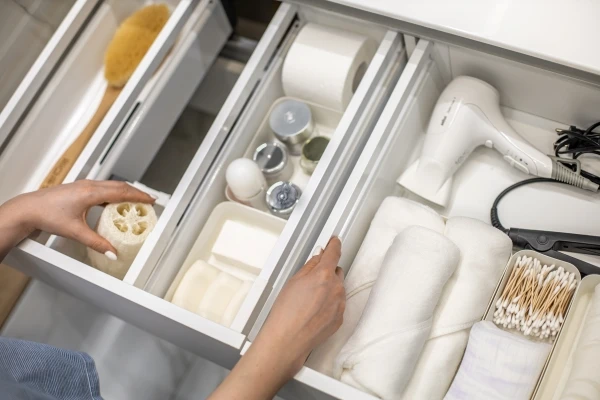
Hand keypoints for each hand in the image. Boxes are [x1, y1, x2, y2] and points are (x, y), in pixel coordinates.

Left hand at [1, 180, 154, 258]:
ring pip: (111, 185)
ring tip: (136, 201)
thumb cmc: (48, 215)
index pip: (122, 192)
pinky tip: (115, 202)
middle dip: (136, 193)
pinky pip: (103, 188)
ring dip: (125, 192)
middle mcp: (89, 186)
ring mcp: (84, 185)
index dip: (139, 196)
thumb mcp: (76, 232)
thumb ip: (97, 243)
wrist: (29, 209)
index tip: (151, 200)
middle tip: (149, 201)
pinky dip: (114, 193)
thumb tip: (112, 253)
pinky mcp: (80, 188)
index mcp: (91, 193)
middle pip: (120, 186)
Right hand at [208, 237, 344, 399]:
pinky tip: (314, 311)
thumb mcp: (293, 281)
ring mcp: (340, 304)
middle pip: (337, 272)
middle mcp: (336, 288)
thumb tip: (319, 257)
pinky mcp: (340, 318)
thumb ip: (310, 266)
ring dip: (328, 289)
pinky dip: (329, 303)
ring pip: (338, 288)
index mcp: (324, 275)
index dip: (334, 244)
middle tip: (311, 281)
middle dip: (327, 272)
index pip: (334, 253)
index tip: (335, 241)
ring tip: (309, 301)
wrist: (288, 340)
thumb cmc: (286, 312)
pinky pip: (338, 304)